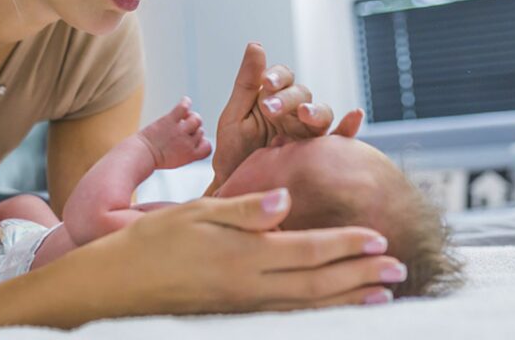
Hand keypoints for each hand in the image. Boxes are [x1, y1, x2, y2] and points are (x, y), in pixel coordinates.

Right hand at [61, 189, 399, 319]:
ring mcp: (243, 306)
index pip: (309, 251)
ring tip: (382, 293)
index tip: (379, 238)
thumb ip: (243, 209)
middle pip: (319, 283)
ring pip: (309, 305)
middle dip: (361, 275)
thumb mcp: (194, 212)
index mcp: (243, 255)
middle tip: (398, 268)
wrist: (116, 285)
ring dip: (348, 298)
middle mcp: (249, 285)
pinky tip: (332, 306)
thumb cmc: (152, 241)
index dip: (348, 245)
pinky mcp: (235, 315)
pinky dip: (318, 311)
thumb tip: (285, 200)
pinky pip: (288, 315)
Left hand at [210, 43, 363, 193]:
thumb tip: (256, 45)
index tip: (265, 83)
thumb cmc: (233, 155)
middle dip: (288, 97)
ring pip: (322, 113)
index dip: (277, 76)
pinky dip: (349, 127)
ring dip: (315, 110)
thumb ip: (246, 82)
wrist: (236, 193)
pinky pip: (340, 140)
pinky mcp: (319, 155)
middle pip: (303, 94)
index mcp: (274, 100)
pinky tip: (355, 116)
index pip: (283, 78)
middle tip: (270, 107)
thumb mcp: (234, 116)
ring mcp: (309, 133)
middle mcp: (295, 113)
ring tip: (303, 114)